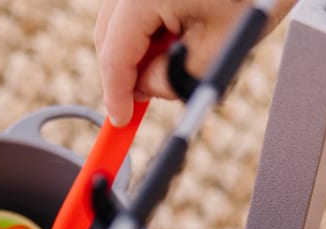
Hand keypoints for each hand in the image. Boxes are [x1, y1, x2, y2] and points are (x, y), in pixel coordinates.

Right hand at [95, 0, 295, 125]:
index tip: (122, 120)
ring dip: (137, 47)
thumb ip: (171, 80)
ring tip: (174, 57)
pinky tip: (179, 32)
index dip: (116, 94)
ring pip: (121, 20)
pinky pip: (139, 4)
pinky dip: (150, 25)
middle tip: (147, 94)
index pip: (114, 54)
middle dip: (124, 70)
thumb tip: (145, 89)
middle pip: (109, 35)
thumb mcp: (217, 50)